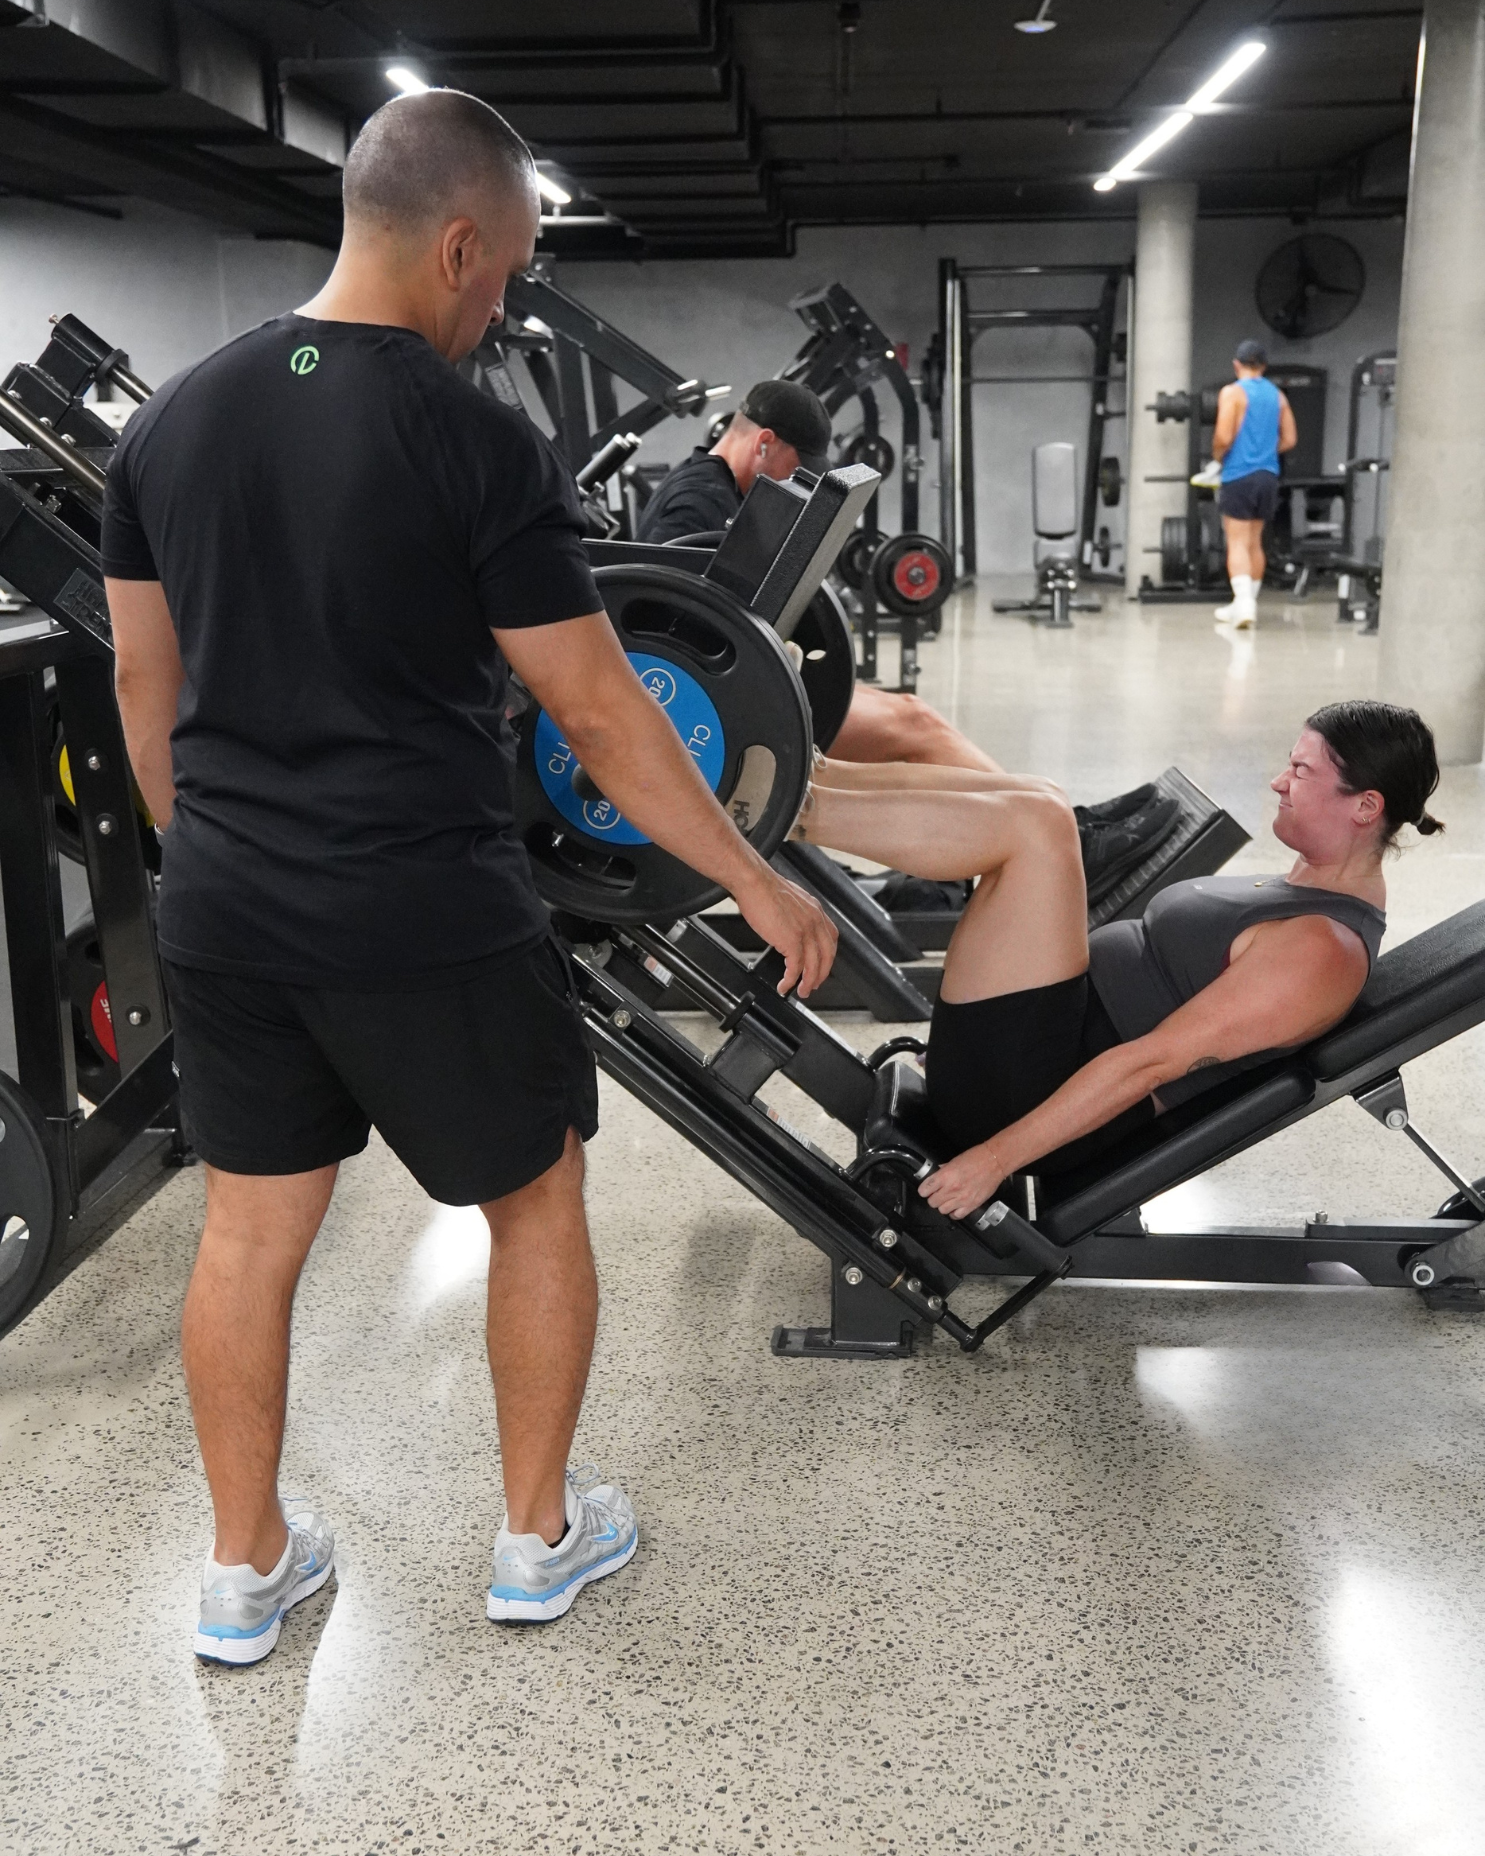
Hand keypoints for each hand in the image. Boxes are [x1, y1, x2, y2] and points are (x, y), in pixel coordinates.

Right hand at [734, 868, 836, 997]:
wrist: (753, 881)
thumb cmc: (763, 887)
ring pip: (814, 965)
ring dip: (808, 982)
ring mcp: (805, 931)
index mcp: (815, 910)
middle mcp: (815, 921)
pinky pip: (796, 968)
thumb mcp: (789, 899)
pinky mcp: (792, 940)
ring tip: (801, 991)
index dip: (827, 956)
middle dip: (821, 974)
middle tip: (813, 985)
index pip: (830, 938)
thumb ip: (795, 914)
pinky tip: (785, 985)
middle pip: (827, 955)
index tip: (821, 965)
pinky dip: (791, 980)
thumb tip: (789, 926)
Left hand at [918, 1143, 1006, 1221]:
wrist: (995, 1162)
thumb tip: (936, 1175)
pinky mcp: (972, 1205)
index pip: (925, 1189)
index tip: (925, 1190)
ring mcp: (962, 1198)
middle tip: (937, 1194)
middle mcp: (952, 1188)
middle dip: (933, 1198)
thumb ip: (943, 1170)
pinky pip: (957, 1215)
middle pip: (932, 1202)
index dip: (924, 1190)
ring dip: (943, 1205)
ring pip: (942, 1210)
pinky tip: (956, 1207)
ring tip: (948, 1200)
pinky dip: (954, 1213)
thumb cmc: (976, 1158)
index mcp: (945, 1175)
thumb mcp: (954, 1160)